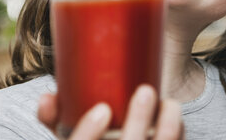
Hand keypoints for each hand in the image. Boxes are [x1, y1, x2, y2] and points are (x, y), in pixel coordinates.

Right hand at [38, 85, 183, 139]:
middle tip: (145, 90)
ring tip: (169, 103)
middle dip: (139, 122)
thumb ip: (57, 118)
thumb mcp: (71, 138)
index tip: (102, 110)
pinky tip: (173, 114)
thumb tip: (48, 95)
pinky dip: (177, 131)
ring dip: (167, 126)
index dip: (88, 134)